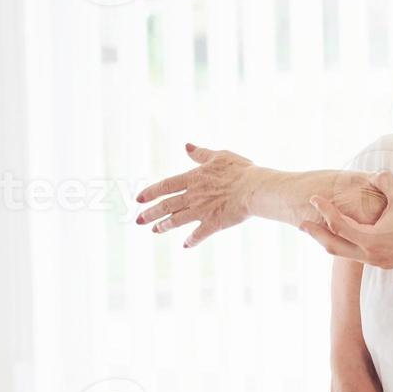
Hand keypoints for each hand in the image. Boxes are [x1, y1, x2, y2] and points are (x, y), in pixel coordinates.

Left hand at [133, 143, 254, 247]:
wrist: (254, 189)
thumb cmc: (240, 170)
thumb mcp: (220, 156)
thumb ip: (201, 154)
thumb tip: (187, 147)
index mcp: (193, 178)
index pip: (165, 186)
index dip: (151, 192)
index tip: (139, 199)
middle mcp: (193, 196)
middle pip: (166, 206)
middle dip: (150, 214)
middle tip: (139, 220)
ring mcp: (202, 211)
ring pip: (177, 220)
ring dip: (164, 226)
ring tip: (155, 230)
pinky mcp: (214, 223)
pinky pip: (199, 234)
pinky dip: (192, 240)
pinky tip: (186, 245)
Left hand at [301, 171, 392, 269]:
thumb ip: (384, 181)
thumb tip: (374, 174)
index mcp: (369, 239)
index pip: (337, 223)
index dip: (323, 210)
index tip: (314, 199)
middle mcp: (369, 254)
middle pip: (333, 246)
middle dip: (316, 234)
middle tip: (302, 224)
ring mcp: (377, 261)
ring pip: (345, 253)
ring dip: (331, 241)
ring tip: (323, 230)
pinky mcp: (387, 263)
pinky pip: (358, 255)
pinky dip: (347, 245)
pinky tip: (351, 237)